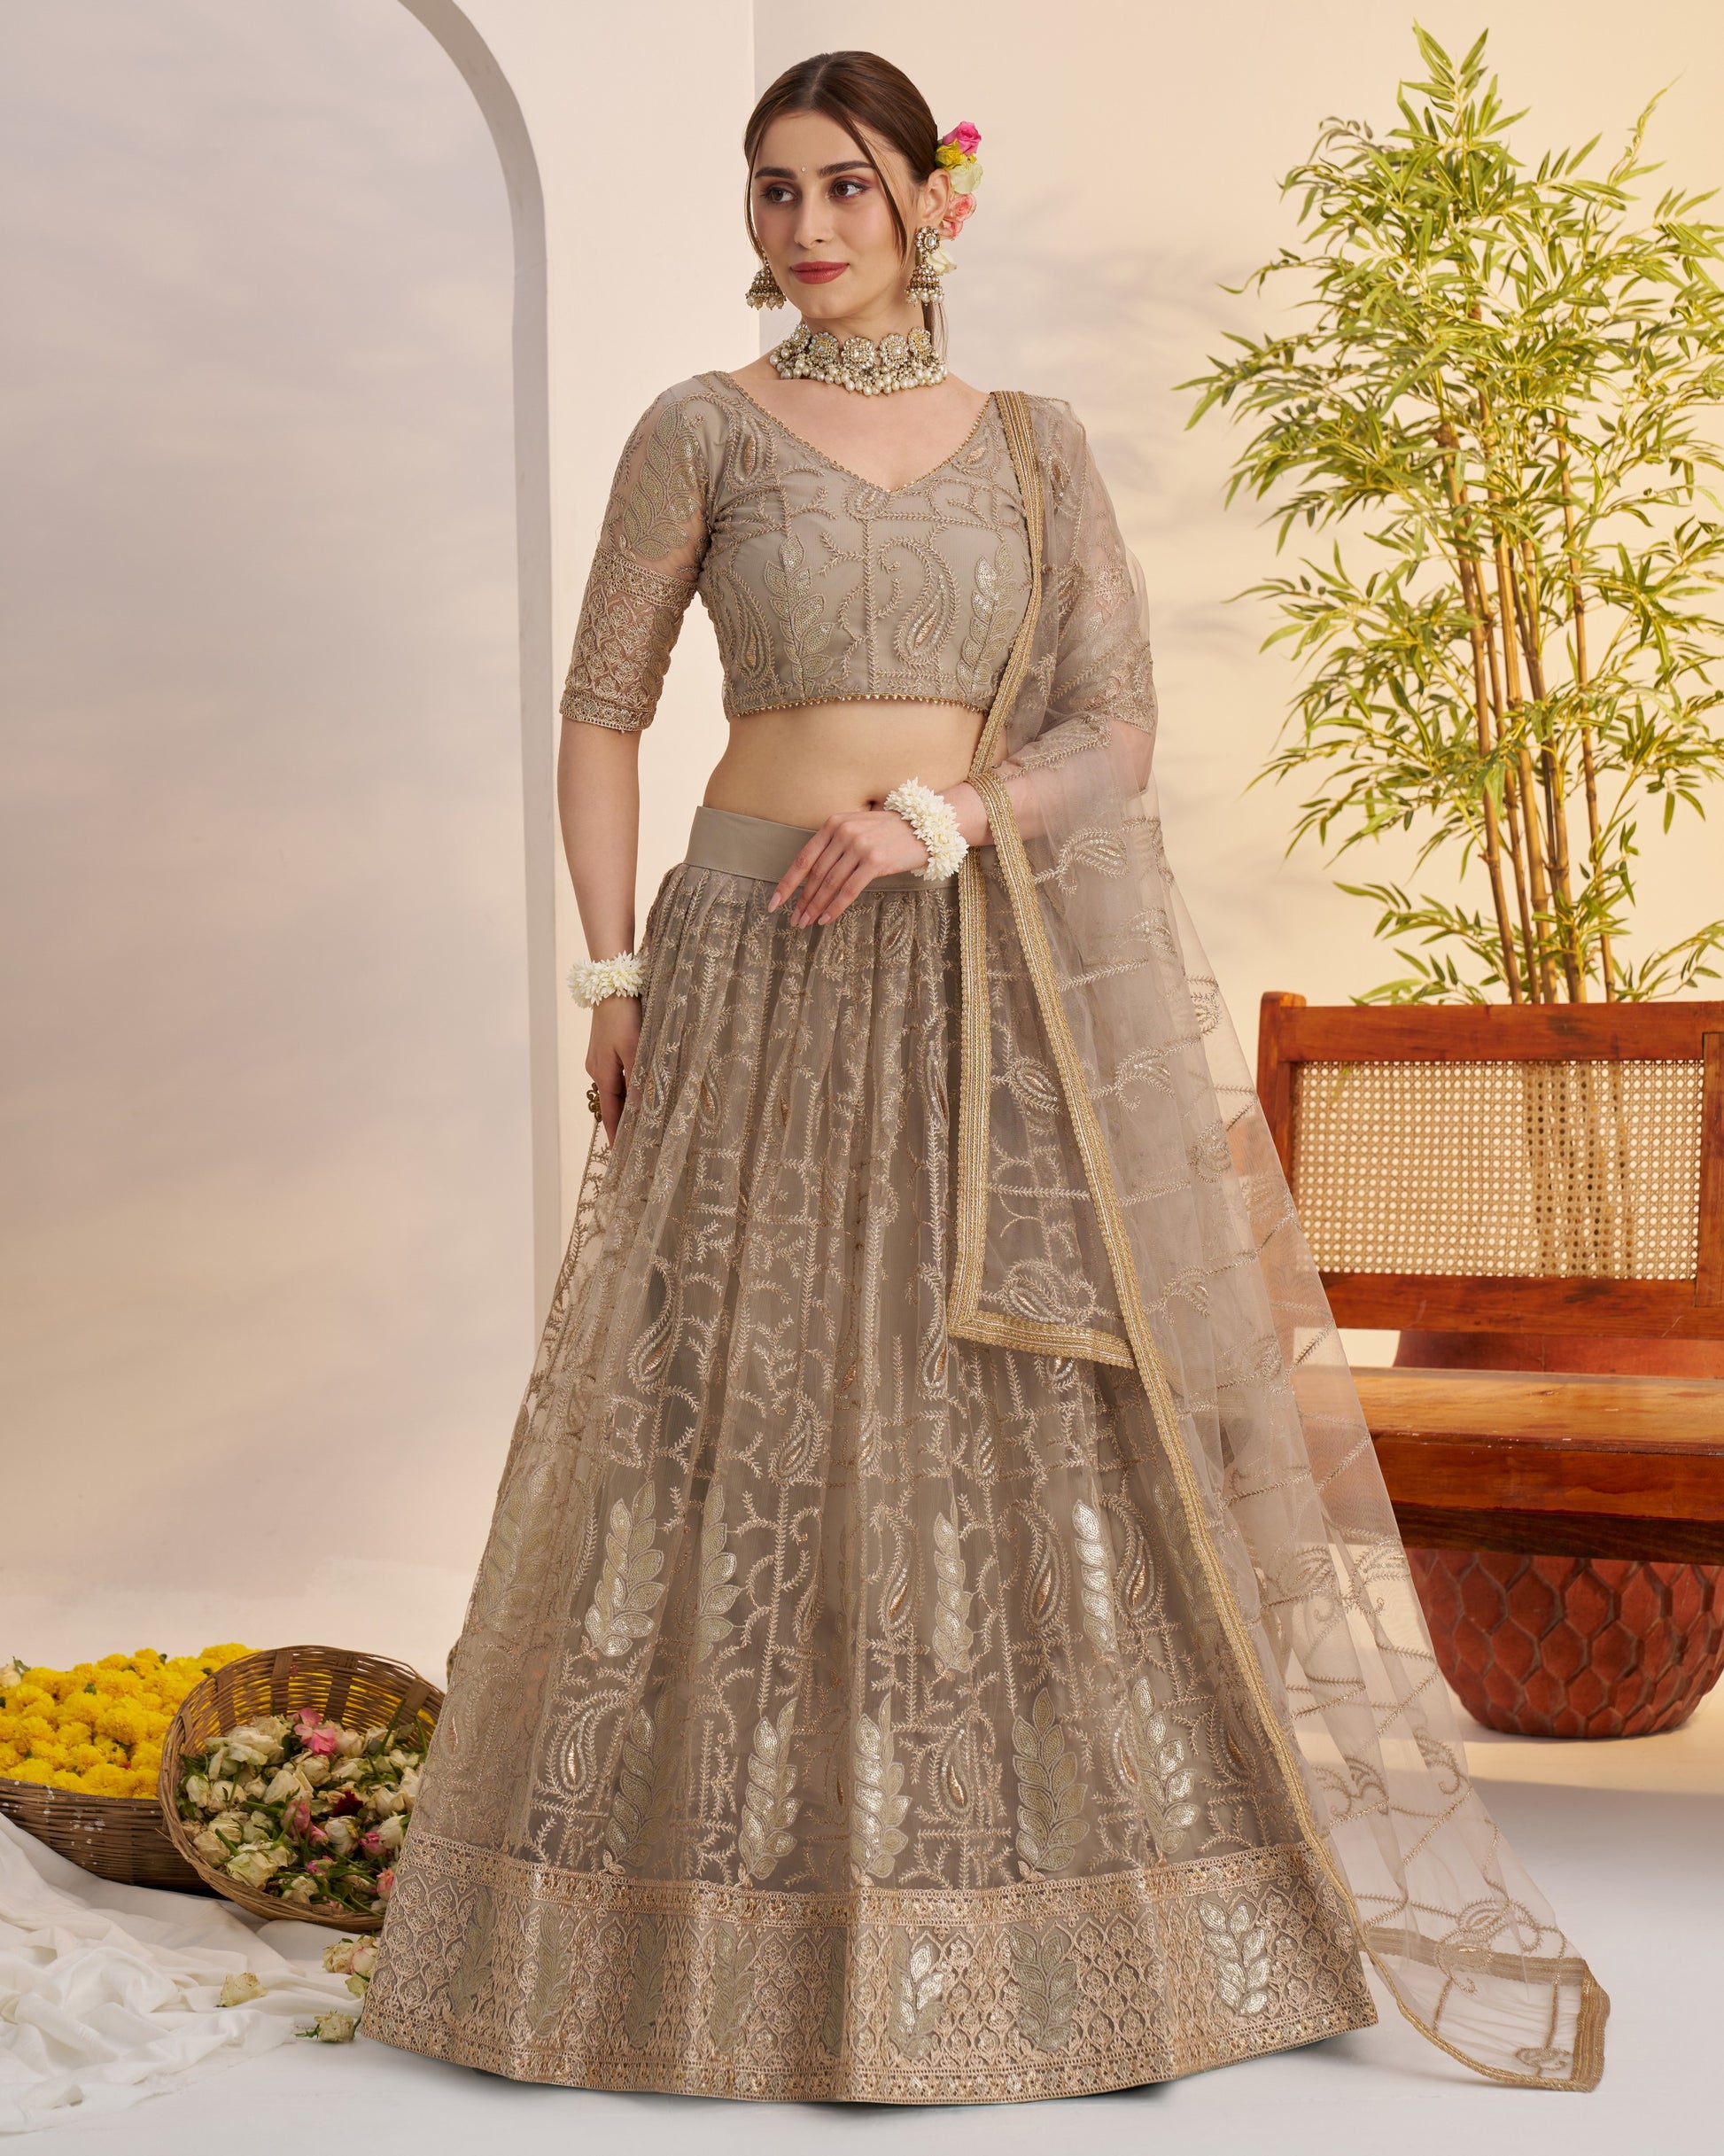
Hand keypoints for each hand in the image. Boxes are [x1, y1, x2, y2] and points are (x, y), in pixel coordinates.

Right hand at [586, 994, 640, 1144]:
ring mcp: (600, 1059)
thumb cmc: (624, 1017)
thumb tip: (641, 1108)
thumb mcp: (634, 1049)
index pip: (611, 1113)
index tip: (619, 1155)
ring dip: (626, 1105)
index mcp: (603, 1074)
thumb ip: (638, 1079)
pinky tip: (638, 1090)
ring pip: (615, 1089)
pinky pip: (616, 1076)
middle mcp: (598, 1070)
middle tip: (637, 1142)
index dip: (616, 1134)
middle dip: (622, 1123)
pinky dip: (626, 1087)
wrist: (612, 987)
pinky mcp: (605, 1048)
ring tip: (640, 1121)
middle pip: (612, 1103)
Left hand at [765, 805, 933, 925]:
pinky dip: (836, 907)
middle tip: (794, 919)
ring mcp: (859, 846)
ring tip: (807, 922)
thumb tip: (814, 876)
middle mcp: (844, 832)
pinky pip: (849, 890)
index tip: (775, 901)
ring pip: (830, 883)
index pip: (804, 857)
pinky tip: (827, 919)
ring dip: (816, 907)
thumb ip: (836, 844)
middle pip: (815, 874)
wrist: (926, 826)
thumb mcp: (858, 828)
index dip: (788, 882)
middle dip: (802, 900)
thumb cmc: (890, 832)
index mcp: (834, 823)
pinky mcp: (875, 861)